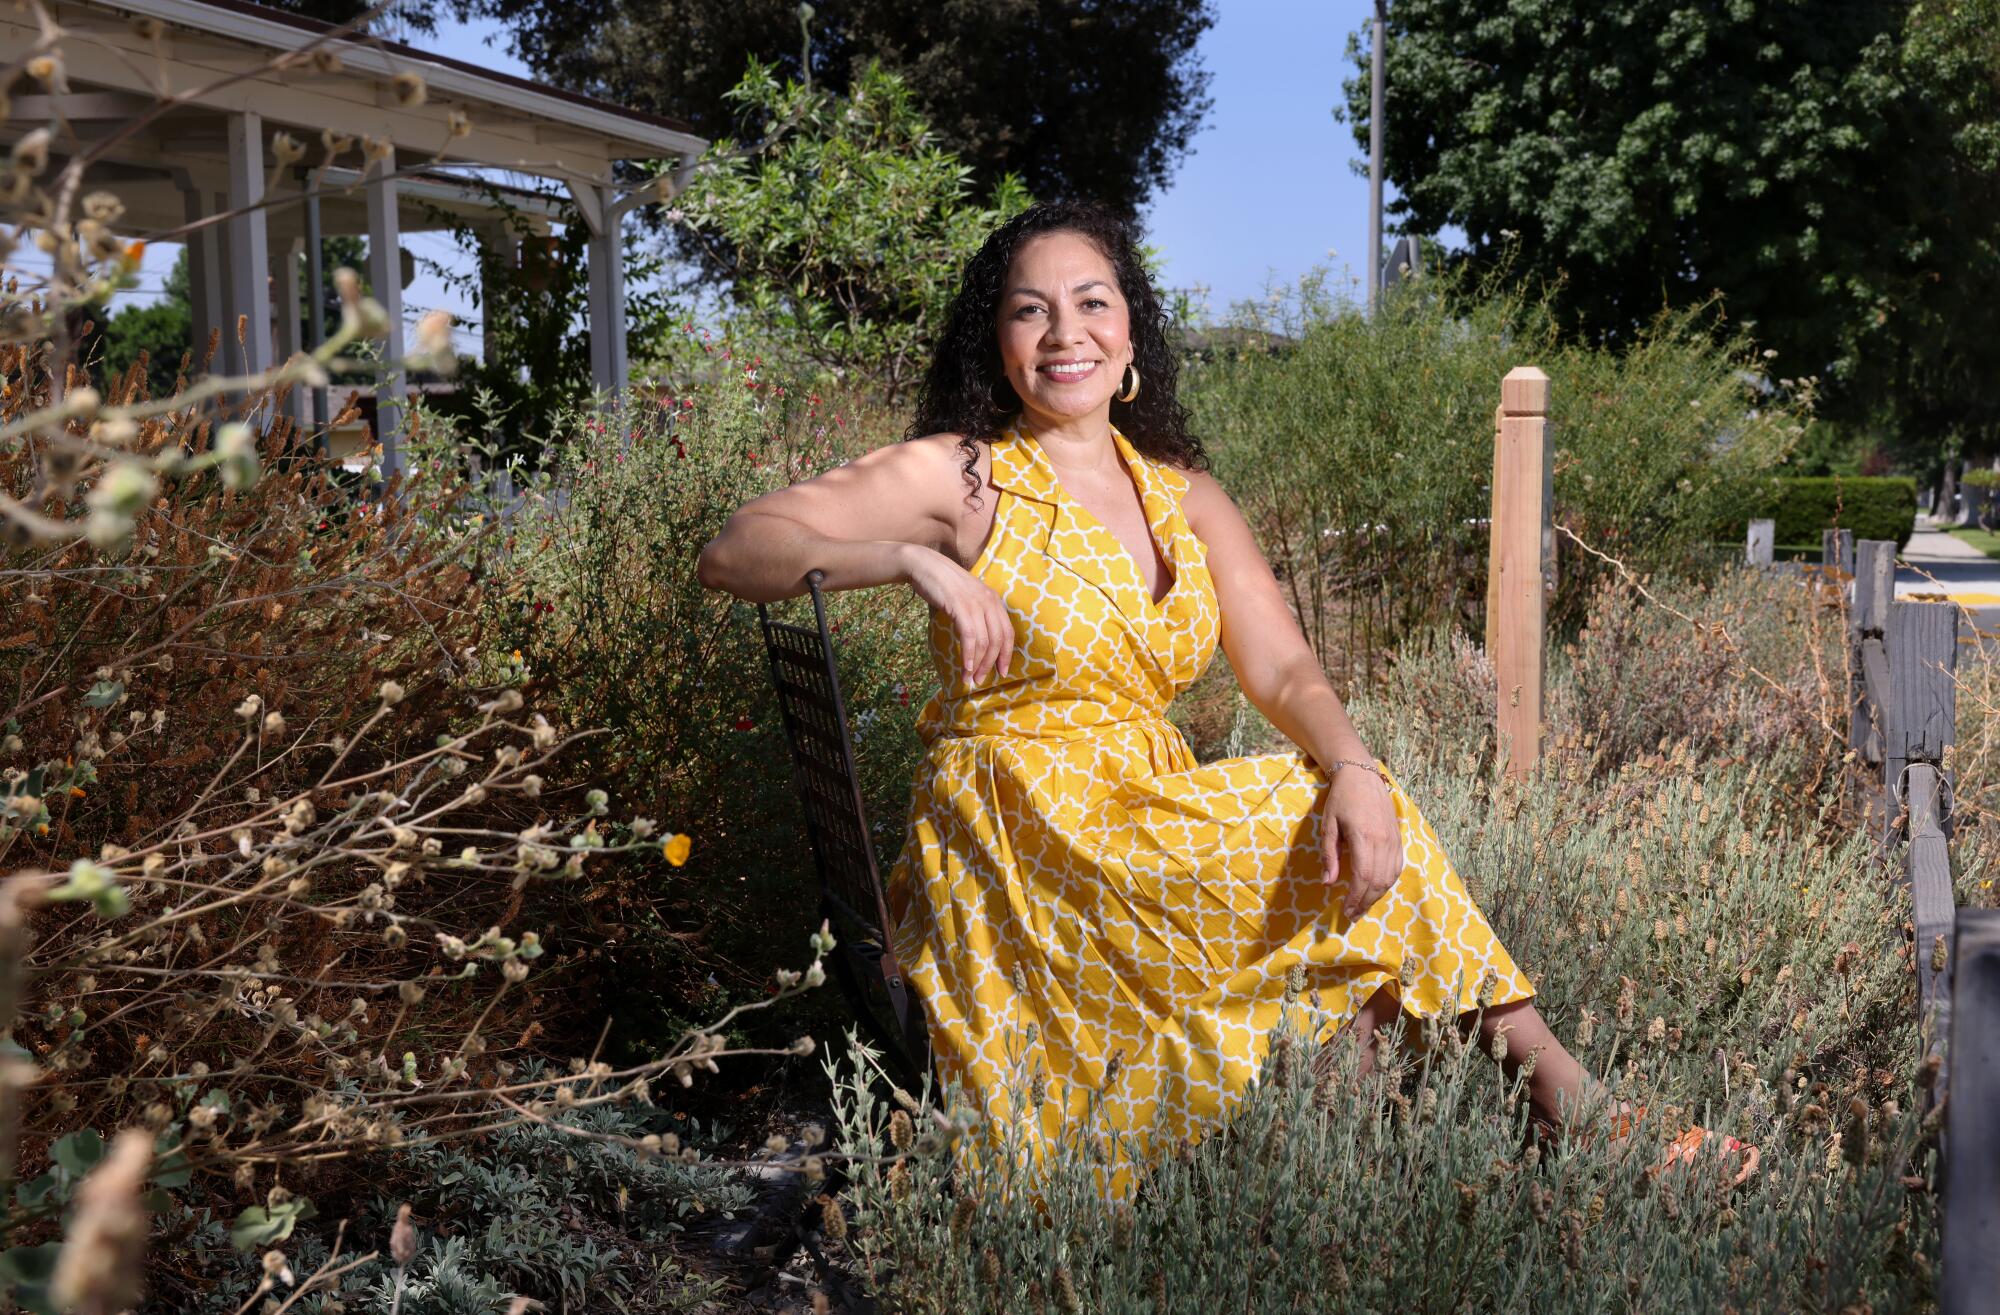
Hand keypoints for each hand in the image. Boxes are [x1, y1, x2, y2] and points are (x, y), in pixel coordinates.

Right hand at [902, 545, 1013, 685]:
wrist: (924, 566)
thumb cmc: (943, 585)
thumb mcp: (967, 599)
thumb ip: (975, 615)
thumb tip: (978, 644)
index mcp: (994, 600)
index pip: (1008, 632)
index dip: (1006, 654)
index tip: (1002, 672)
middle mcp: (989, 601)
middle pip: (999, 639)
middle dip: (992, 663)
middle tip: (982, 679)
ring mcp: (976, 603)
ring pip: (985, 640)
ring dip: (979, 663)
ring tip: (971, 678)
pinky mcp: (961, 606)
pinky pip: (969, 636)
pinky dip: (969, 654)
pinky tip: (965, 666)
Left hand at [1320, 763, 1404, 918]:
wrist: (1362, 775)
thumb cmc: (1341, 799)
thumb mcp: (1329, 825)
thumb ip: (1330, 855)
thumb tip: (1328, 883)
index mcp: (1364, 837)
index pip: (1363, 876)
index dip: (1355, 897)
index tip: (1345, 910)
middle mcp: (1384, 841)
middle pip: (1378, 881)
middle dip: (1365, 902)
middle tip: (1352, 915)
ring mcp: (1394, 840)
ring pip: (1390, 877)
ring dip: (1377, 896)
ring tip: (1363, 907)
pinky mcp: (1399, 838)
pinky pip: (1397, 867)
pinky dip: (1387, 883)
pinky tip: (1376, 890)